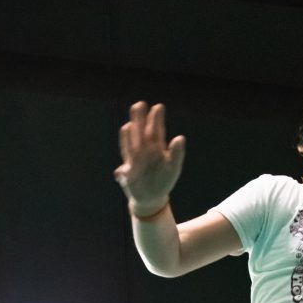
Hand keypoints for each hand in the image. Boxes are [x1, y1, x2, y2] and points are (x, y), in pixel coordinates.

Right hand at [114, 102, 184, 216]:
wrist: (152, 198)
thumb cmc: (164, 180)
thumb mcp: (174, 167)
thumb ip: (177, 153)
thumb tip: (180, 137)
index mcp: (156, 148)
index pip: (156, 131)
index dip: (156, 120)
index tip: (158, 107)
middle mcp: (144, 151)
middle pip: (142, 133)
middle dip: (140, 119)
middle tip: (139, 104)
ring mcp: (135, 160)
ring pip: (132, 144)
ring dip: (130, 135)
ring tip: (130, 124)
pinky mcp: (128, 172)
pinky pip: (126, 163)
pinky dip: (125, 158)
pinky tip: (122, 157)